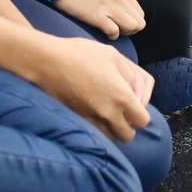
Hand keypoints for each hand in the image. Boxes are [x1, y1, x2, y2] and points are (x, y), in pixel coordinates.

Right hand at [28, 37, 152, 141]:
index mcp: (122, 96)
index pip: (143, 121)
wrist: (48, 61)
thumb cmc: (81, 54)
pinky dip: (98, 128)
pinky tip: (93, 112)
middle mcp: (109, 113)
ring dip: (113, 129)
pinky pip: (94, 134)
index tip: (134, 104)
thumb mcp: (114, 56)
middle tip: (122, 110)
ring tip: (107, 112)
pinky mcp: (77, 121)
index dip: (141, 113)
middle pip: (128, 135)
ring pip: (111, 138)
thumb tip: (138, 95)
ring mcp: (91, 119)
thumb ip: (133, 76)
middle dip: (128, 125)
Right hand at [54, 0, 145, 37]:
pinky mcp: (97, 15)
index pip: (139, 13)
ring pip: (133, 27)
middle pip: (140, 23)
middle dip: (130, 30)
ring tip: (111, 30)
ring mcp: (109, 6)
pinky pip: (115, 32)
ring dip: (123, 33)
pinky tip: (103, 31)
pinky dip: (111, 35)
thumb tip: (122, 14)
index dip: (131, 22)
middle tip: (117, 29)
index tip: (120, 23)